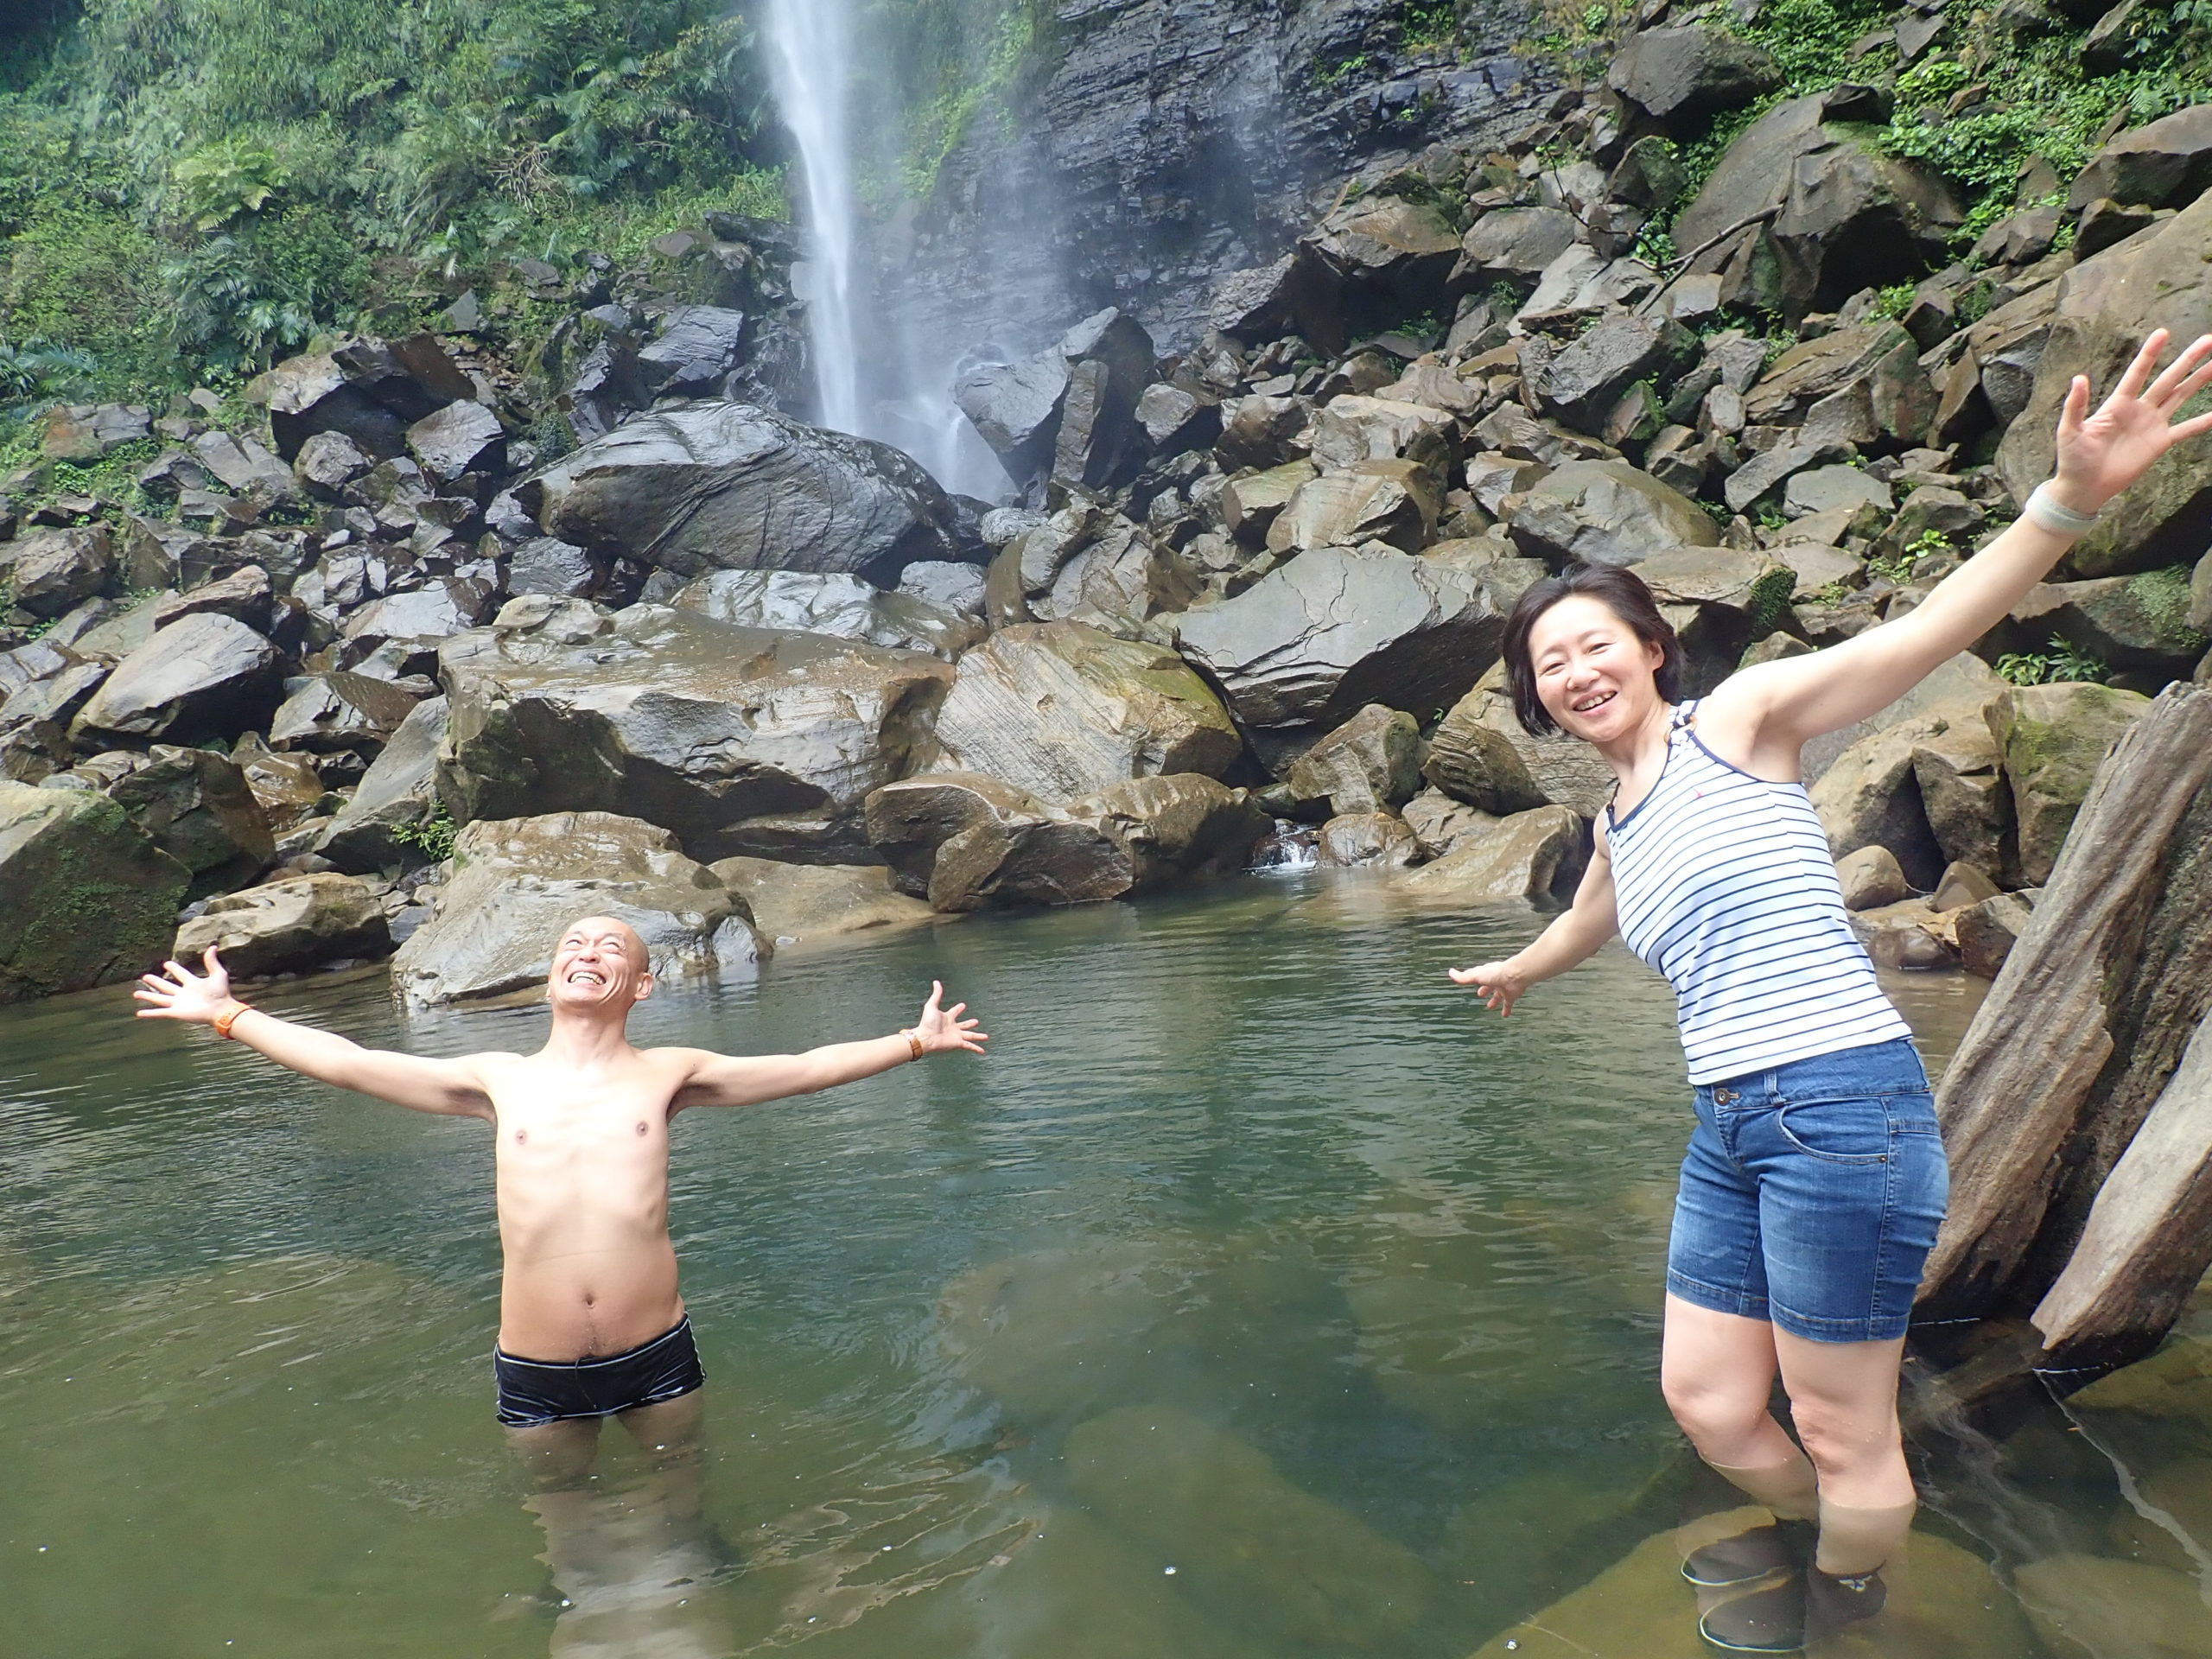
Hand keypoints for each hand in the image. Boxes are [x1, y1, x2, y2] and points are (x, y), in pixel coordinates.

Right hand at [134, 948, 235, 1022]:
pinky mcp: (176, 1012)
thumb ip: (212, 961)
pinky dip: (150, 1013)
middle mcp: (183, 993)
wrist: (221, 1009)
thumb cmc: (221, 993)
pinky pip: (160, 1012)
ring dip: (148, 996)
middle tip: (145, 976)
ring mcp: (178, 1003)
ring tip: (136, 993)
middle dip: (156, 981)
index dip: (174, 968)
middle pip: (166, 986)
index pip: (181, 974)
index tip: (166, 963)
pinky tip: (139, 1012)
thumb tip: (213, 946)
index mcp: (192, 983)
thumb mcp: (218, 974)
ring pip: (159, 999)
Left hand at [911, 981, 987, 1055]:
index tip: (963, 1005)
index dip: (959, 1008)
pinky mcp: (958, 1043)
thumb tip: (936, 982)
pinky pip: (969, 1045)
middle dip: (970, 1023)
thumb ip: (936, 994)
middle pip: (964, 1025)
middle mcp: (953, 1027)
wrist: (926, 1037)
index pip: (955, 1011)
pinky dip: (976, 1048)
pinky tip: (982, 1051)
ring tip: (986, 1037)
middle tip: (976, 1021)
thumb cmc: (927, 1022)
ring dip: (978, 1036)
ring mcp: (956, 1035)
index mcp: (947, 1017)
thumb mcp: (932, 1005)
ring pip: (970, 1035)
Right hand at [1448, 960, 1524, 1016]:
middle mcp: (1495, 980)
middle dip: (1485, 989)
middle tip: (1481, 994)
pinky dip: (1507, 1010)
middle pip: (1489, 986)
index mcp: (1486, 974)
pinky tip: (1505, 1015)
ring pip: (1498, 995)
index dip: (1472, 978)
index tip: (1468, 979)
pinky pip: (1508, 1004)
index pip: (1477, 976)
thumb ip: (1463, 977)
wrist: (1515, 976)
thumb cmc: (1496, 973)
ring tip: (1490, 1006)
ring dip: (1494, 1000)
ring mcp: (1504, 988)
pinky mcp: (1512, 995)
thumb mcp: (1475, 976)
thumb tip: (1450, 973)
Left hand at [2050, 329, 2211, 514]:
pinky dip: (2203, 422)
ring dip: (2200, 380)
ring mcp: (2152, 424)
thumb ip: (2075, 405)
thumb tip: (2078, 378)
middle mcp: (2139, 409)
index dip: (2150, 354)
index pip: (2138, 373)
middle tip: (2208, 340)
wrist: (2084, 487)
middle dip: (2188, 359)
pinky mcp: (2160, 443)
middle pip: (2168, 379)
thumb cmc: (2073, 459)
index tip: (2163, 333)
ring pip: (2181, 396)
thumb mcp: (2069, 430)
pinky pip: (2186, 429)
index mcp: (2118, 403)